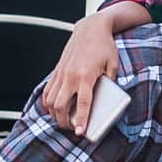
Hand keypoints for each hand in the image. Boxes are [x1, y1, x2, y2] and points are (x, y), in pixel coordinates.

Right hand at [42, 2, 148, 133]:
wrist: (91, 29)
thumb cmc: (104, 46)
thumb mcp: (114, 65)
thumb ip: (111, 82)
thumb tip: (108, 99)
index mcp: (86, 76)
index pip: (83, 104)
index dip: (81, 120)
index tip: (80, 132)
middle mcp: (70, 76)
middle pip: (61, 106)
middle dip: (64, 122)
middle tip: (72, 129)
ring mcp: (61, 73)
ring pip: (50, 100)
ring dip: (54, 114)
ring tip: (63, 121)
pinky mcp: (57, 71)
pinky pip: (47, 90)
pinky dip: (47, 102)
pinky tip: (52, 109)